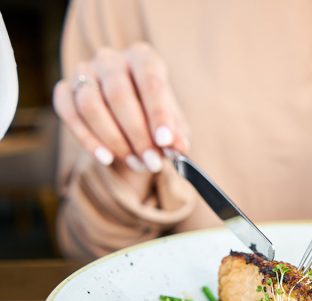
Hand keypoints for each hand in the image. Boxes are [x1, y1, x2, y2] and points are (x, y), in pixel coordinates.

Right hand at [53, 43, 188, 195]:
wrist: (128, 115)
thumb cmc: (154, 115)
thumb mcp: (172, 124)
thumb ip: (176, 133)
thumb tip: (178, 148)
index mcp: (143, 57)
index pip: (150, 82)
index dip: (158, 114)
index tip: (166, 142)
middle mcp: (111, 59)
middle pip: (119, 95)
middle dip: (137, 135)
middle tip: (152, 162)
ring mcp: (84, 71)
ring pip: (90, 105)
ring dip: (114, 140)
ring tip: (136, 163)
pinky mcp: (65, 89)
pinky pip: (69, 113)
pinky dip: (86, 139)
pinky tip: (106, 158)